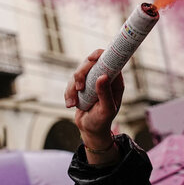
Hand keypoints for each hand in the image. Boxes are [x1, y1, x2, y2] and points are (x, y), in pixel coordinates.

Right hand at [64, 49, 124, 163]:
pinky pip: (71, 83)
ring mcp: (91, 81)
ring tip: (73, 103)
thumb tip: (103, 76)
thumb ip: (105, 94)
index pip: (110, 60)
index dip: (100, 55)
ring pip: (78, 73)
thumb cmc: (102, 121)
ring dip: (72, 88)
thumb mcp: (106, 110)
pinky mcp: (81, 86)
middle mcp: (104, 77)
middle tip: (79, 88)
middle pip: (90, 63)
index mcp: (115, 81)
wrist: (90, 129)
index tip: (92, 59)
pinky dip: (68, 93)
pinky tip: (70, 104)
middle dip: (81, 74)